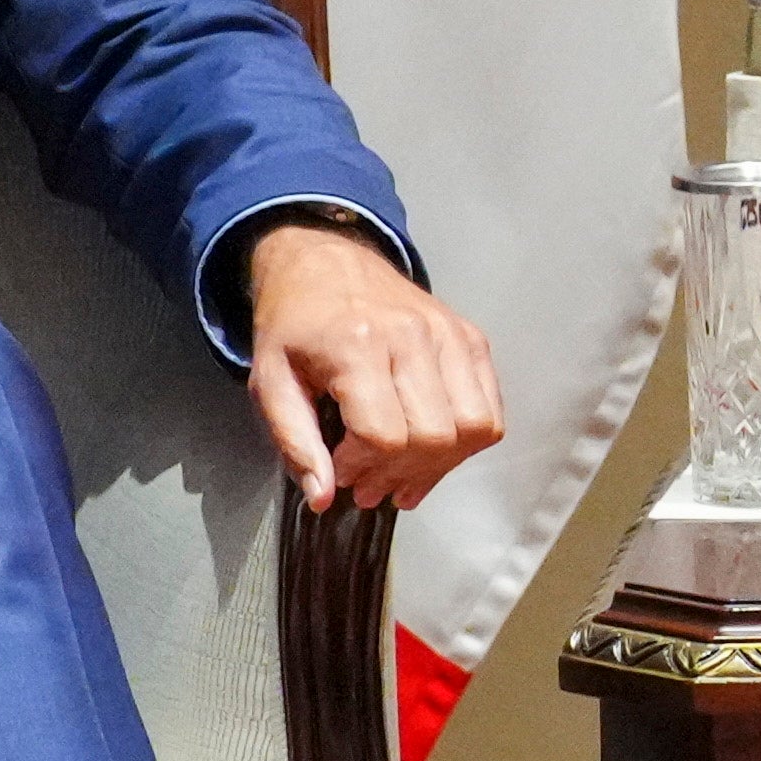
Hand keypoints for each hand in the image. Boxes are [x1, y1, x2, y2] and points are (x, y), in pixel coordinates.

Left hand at [247, 220, 504, 513]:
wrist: (326, 262)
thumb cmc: (297, 324)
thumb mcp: (270, 382)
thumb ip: (294, 442)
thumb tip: (324, 497)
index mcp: (357, 344)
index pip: (384, 434)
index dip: (365, 467)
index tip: (343, 471)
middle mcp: (412, 335)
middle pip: (434, 436)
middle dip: (402, 473)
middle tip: (374, 482)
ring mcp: (449, 334)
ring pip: (474, 426)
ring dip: (442, 464)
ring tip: (407, 471)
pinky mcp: (470, 338)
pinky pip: (490, 408)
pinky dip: (467, 439)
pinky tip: (434, 446)